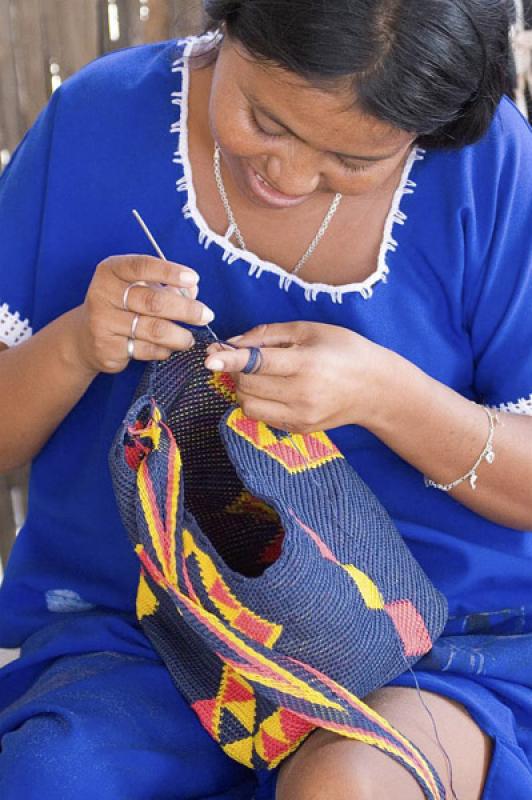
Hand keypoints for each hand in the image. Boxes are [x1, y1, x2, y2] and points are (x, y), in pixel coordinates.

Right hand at [73, 255, 214, 373]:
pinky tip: (169, 348)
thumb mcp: (139, 288)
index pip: (142, 266)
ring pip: (153, 330)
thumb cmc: (122, 305)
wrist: (85, 336)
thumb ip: (166, 286)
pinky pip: (146, 350)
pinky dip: (164, 350)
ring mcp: (103, 323)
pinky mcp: (107, 348)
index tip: (194, 279)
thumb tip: (193, 291)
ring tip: (190, 338)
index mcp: (111, 271)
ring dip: (179, 335)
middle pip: (153, 302)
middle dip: (186, 309)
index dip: (169, 272)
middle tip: (206, 315)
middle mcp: (103, 294)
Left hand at [205, 322, 388, 432]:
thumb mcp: (310, 330)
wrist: (376, 389)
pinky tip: (274, 389)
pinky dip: (258, 402)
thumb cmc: (345, 350)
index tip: (210, 357)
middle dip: (237, 370)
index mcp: (306, 364)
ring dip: (244, 389)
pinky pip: (263, 417)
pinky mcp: (299, 429)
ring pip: (248, 406)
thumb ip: (268, 335)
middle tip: (244, 358)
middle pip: (247, 386)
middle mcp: (302, 394)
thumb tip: (232, 343)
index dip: (231, 360)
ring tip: (260, 376)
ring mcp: (300, 416)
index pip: (258, 364)